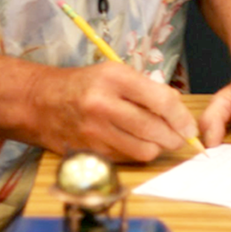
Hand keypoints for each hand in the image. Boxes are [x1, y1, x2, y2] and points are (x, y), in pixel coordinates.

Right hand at [28, 60, 200, 161]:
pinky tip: (138, 144)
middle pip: (154, 129)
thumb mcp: (114, 72)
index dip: (181, 117)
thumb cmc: (84, 84)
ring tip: (160, 140)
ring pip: (142, 150)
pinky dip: (137, 154)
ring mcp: (95, 131)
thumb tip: (177, 107)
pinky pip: (125, 159)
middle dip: (175, 137)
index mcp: (114, 78)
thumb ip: (145, 88)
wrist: (40, 102)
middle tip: (182, 138)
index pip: (160, 101)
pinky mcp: (89, 152)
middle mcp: (104, 104)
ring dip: (158, 148)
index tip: (190, 126)